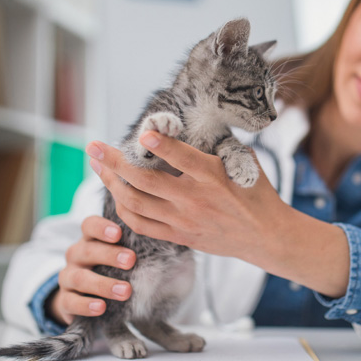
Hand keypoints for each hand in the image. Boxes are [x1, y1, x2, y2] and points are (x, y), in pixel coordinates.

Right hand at [48, 216, 136, 324]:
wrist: (86, 299)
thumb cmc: (112, 270)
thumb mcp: (121, 257)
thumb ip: (138, 250)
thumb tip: (172, 247)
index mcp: (90, 240)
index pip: (89, 226)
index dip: (101, 227)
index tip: (119, 233)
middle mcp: (76, 255)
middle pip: (87, 250)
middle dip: (109, 255)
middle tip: (131, 261)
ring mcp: (68, 277)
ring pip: (80, 278)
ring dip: (103, 284)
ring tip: (125, 291)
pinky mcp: (65, 300)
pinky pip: (70, 302)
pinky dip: (85, 305)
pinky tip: (101, 307)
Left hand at [85, 132, 350, 297]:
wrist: (266, 235)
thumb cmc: (256, 193)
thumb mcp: (244, 162)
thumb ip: (217, 145)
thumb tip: (193, 125)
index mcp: (212, 176)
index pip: (181, 158)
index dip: (160, 144)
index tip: (143, 132)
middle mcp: (194, 198)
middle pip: (145, 181)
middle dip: (114, 162)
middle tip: (94, 147)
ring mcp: (184, 220)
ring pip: (136, 203)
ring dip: (112, 184)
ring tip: (98, 167)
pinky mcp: (180, 235)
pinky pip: (142, 224)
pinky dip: (124, 209)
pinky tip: (115, 194)